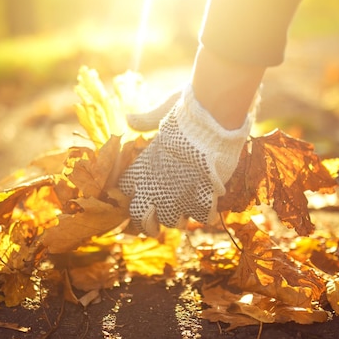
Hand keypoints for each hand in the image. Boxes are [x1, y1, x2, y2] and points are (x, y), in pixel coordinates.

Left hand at [119, 84, 255, 235]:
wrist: (213, 117)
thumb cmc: (188, 112)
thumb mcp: (163, 114)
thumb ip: (146, 121)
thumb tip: (128, 119)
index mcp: (144, 166)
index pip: (125, 189)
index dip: (131, 196)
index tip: (139, 196)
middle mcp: (157, 185)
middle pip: (142, 218)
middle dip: (148, 225)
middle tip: (156, 226)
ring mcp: (179, 194)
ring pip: (172, 222)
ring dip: (179, 219)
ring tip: (186, 213)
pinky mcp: (203, 196)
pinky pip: (202, 217)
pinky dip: (206, 214)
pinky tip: (209, 207)